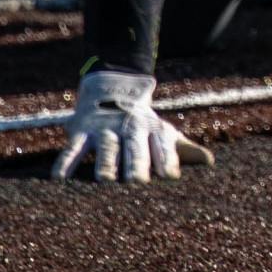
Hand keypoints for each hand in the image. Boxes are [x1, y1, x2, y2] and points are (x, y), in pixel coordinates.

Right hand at [51, 70, 214, 183]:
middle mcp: (130, 129)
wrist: (115, 88)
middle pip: (134, 149)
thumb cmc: (144, 124)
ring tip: (104, 181)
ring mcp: (104, 130)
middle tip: (138, 184)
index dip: (167, 161)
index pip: (162, 148)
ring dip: (105, 163)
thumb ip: (183, 150)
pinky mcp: (81, 130)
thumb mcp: (165, 133)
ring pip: (105, 149)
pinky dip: (65, 162)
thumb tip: (211, 162)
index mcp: (154, 131)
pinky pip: (72, 148)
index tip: (171, 178)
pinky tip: (60, 179)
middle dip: (137, 165)